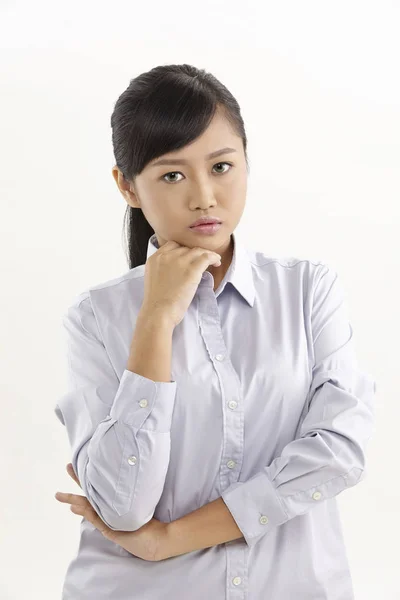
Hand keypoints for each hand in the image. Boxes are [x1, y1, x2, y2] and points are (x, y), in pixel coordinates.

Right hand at [54, 463, 168, 561]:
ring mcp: (108, 523)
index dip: (86, 481)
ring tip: (60, 495)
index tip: (76, 468)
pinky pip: (96, 518)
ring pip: (87, 508)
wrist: (158, 540)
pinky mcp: (111, 530)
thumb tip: (125, 476)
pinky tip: (76, 506)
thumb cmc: (152, 521)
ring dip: (74, 501)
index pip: (96, 492)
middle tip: (61, 483)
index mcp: (112, 508)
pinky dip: (86, 511)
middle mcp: (108, 515)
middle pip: (87, 500)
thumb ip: (130, 493)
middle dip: (74, 491)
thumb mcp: (139, 504)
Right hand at [142, 240, 221, 327]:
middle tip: (202, 262)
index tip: (189, 258)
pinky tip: (217, 262)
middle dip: (195, 254)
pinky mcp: (191, 269)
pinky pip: (207, 257)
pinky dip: (213, 258)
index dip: (183, 250)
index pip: (172, 245)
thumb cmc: (157, 303)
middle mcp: (166, 256)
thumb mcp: (153, 279)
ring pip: (197, 251)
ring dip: (206, 254)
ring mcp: (179, 261)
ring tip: (213, 261)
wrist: (158, 312)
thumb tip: (176, 270)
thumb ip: (162, 270)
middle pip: (185, 248)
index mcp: (155, 258)